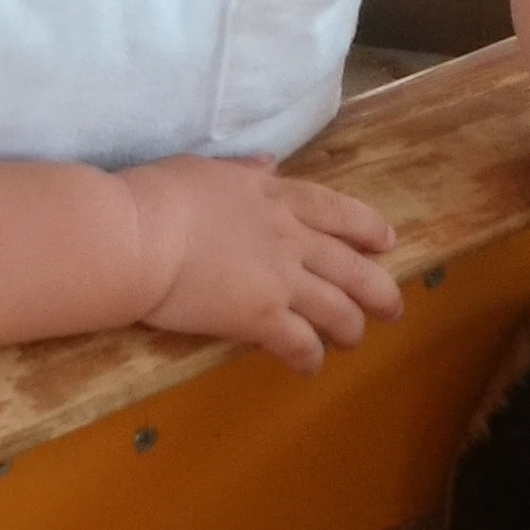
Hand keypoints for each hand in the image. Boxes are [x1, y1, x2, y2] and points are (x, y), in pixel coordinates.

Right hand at [120, 156, 401, 373]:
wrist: (135, 235)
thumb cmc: (157, 196)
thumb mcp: (207, 169)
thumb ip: (244, 170)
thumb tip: (269, 163)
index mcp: (275, 197)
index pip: (336, 211)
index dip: (367, 228)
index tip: (386, 240)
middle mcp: (289, 237)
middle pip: (352, 266)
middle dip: (379, 289)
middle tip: (393, 306)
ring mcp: (280, 279)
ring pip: (337, 308)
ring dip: (351, 328)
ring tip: (354, 340)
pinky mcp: (261, 317)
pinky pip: (300, 342)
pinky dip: (311, 357)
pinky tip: (310, 366)